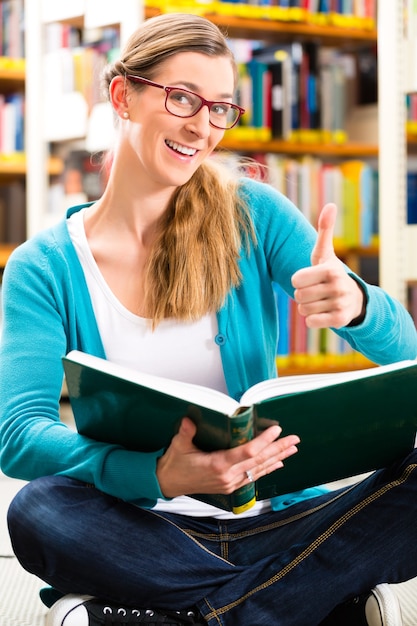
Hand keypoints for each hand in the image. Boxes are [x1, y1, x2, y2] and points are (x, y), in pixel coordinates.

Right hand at [156, 417, 299, 497]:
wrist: (167, 484)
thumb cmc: (173, 464)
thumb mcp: (178, 446)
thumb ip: (185, 433)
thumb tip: (189, 418)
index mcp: (217, 465)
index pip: (247, 452)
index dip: (264, 441)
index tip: (277, 430)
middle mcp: (228, 476)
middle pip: (259, 461)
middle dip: (278, 450)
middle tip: (295, 440)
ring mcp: (230, 483)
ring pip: (259, 469)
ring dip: (277, 459)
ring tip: (292, 450)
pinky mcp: (229, 486)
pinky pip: (253, 477)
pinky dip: (266, 469)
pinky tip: (278, 464)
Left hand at [291, 203, 364, 328]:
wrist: (355, 299)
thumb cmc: (331, 273)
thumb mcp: (325, 253)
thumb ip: (324, 230)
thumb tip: (331, 205)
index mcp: (330, 270)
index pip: (296, 280)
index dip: (299, 280)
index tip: (310, 279)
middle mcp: (337, 286)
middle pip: (298, 296)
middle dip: (303, 295)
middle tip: (316, 291)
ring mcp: (340, 304)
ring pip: (303, 310)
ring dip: (308, 307)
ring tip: (321, 301)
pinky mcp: (340, 320)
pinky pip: (311, 322)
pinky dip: (313, 319)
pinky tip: (324, 312)